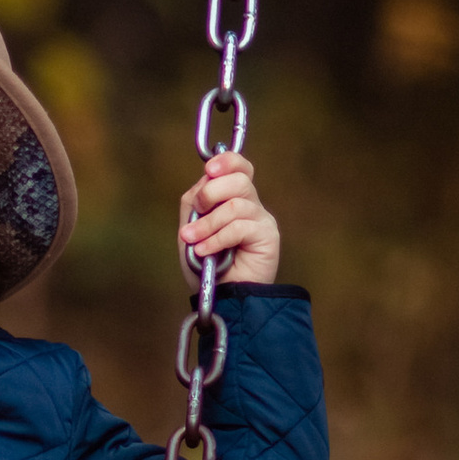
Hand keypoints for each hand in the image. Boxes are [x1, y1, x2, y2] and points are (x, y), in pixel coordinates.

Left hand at [178, 149, 281, 287]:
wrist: (220, 297)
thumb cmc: (206, 266)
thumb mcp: (190, 229)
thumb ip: (195, 202)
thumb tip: (204, 178)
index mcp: (234, 199)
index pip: (240, 167)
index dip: (227, 161)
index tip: (209, 169)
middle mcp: (251, 206)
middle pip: (240, 179)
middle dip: (211, 192)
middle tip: (198, 210)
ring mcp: (261, 220)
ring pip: (236, 204)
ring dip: (208, 223)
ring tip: (193, 241)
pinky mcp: (268, 236)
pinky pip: (240, 226)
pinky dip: (216, 238)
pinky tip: (205, 251)